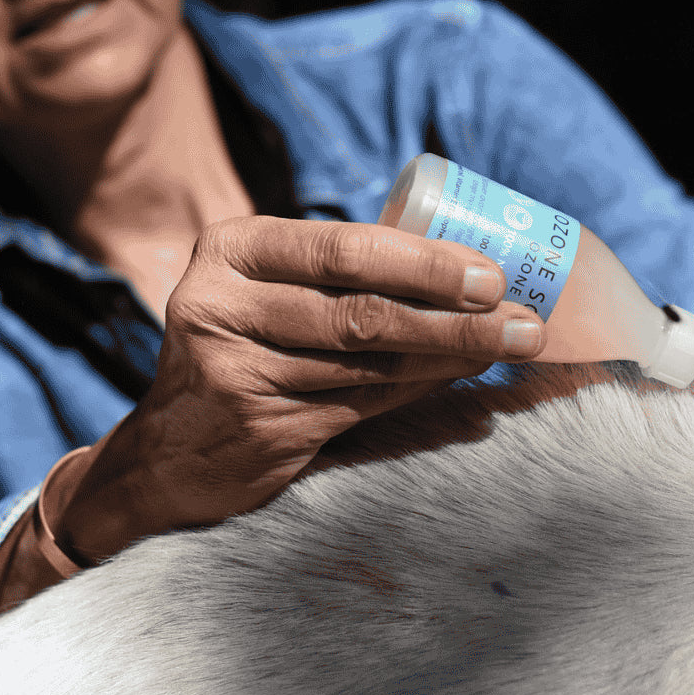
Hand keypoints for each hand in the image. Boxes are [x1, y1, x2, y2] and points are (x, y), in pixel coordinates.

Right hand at [56, 218, 545, 561]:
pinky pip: (364, 403)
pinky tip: (462, 378)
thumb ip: (343, 274)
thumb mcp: (272, 288)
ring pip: (371, 362)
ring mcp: (236, 370)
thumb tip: (465, 268)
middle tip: (521, 317)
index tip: (492, 274)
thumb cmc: (248, 343)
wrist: (171, 447)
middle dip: (454, 314)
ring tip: (510, 345)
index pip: (344, 249)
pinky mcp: (261, 426)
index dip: (427, 263)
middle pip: (362, 310)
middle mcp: (223, 303)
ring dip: (452, 353)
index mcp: (234, 247)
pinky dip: (422, 386)